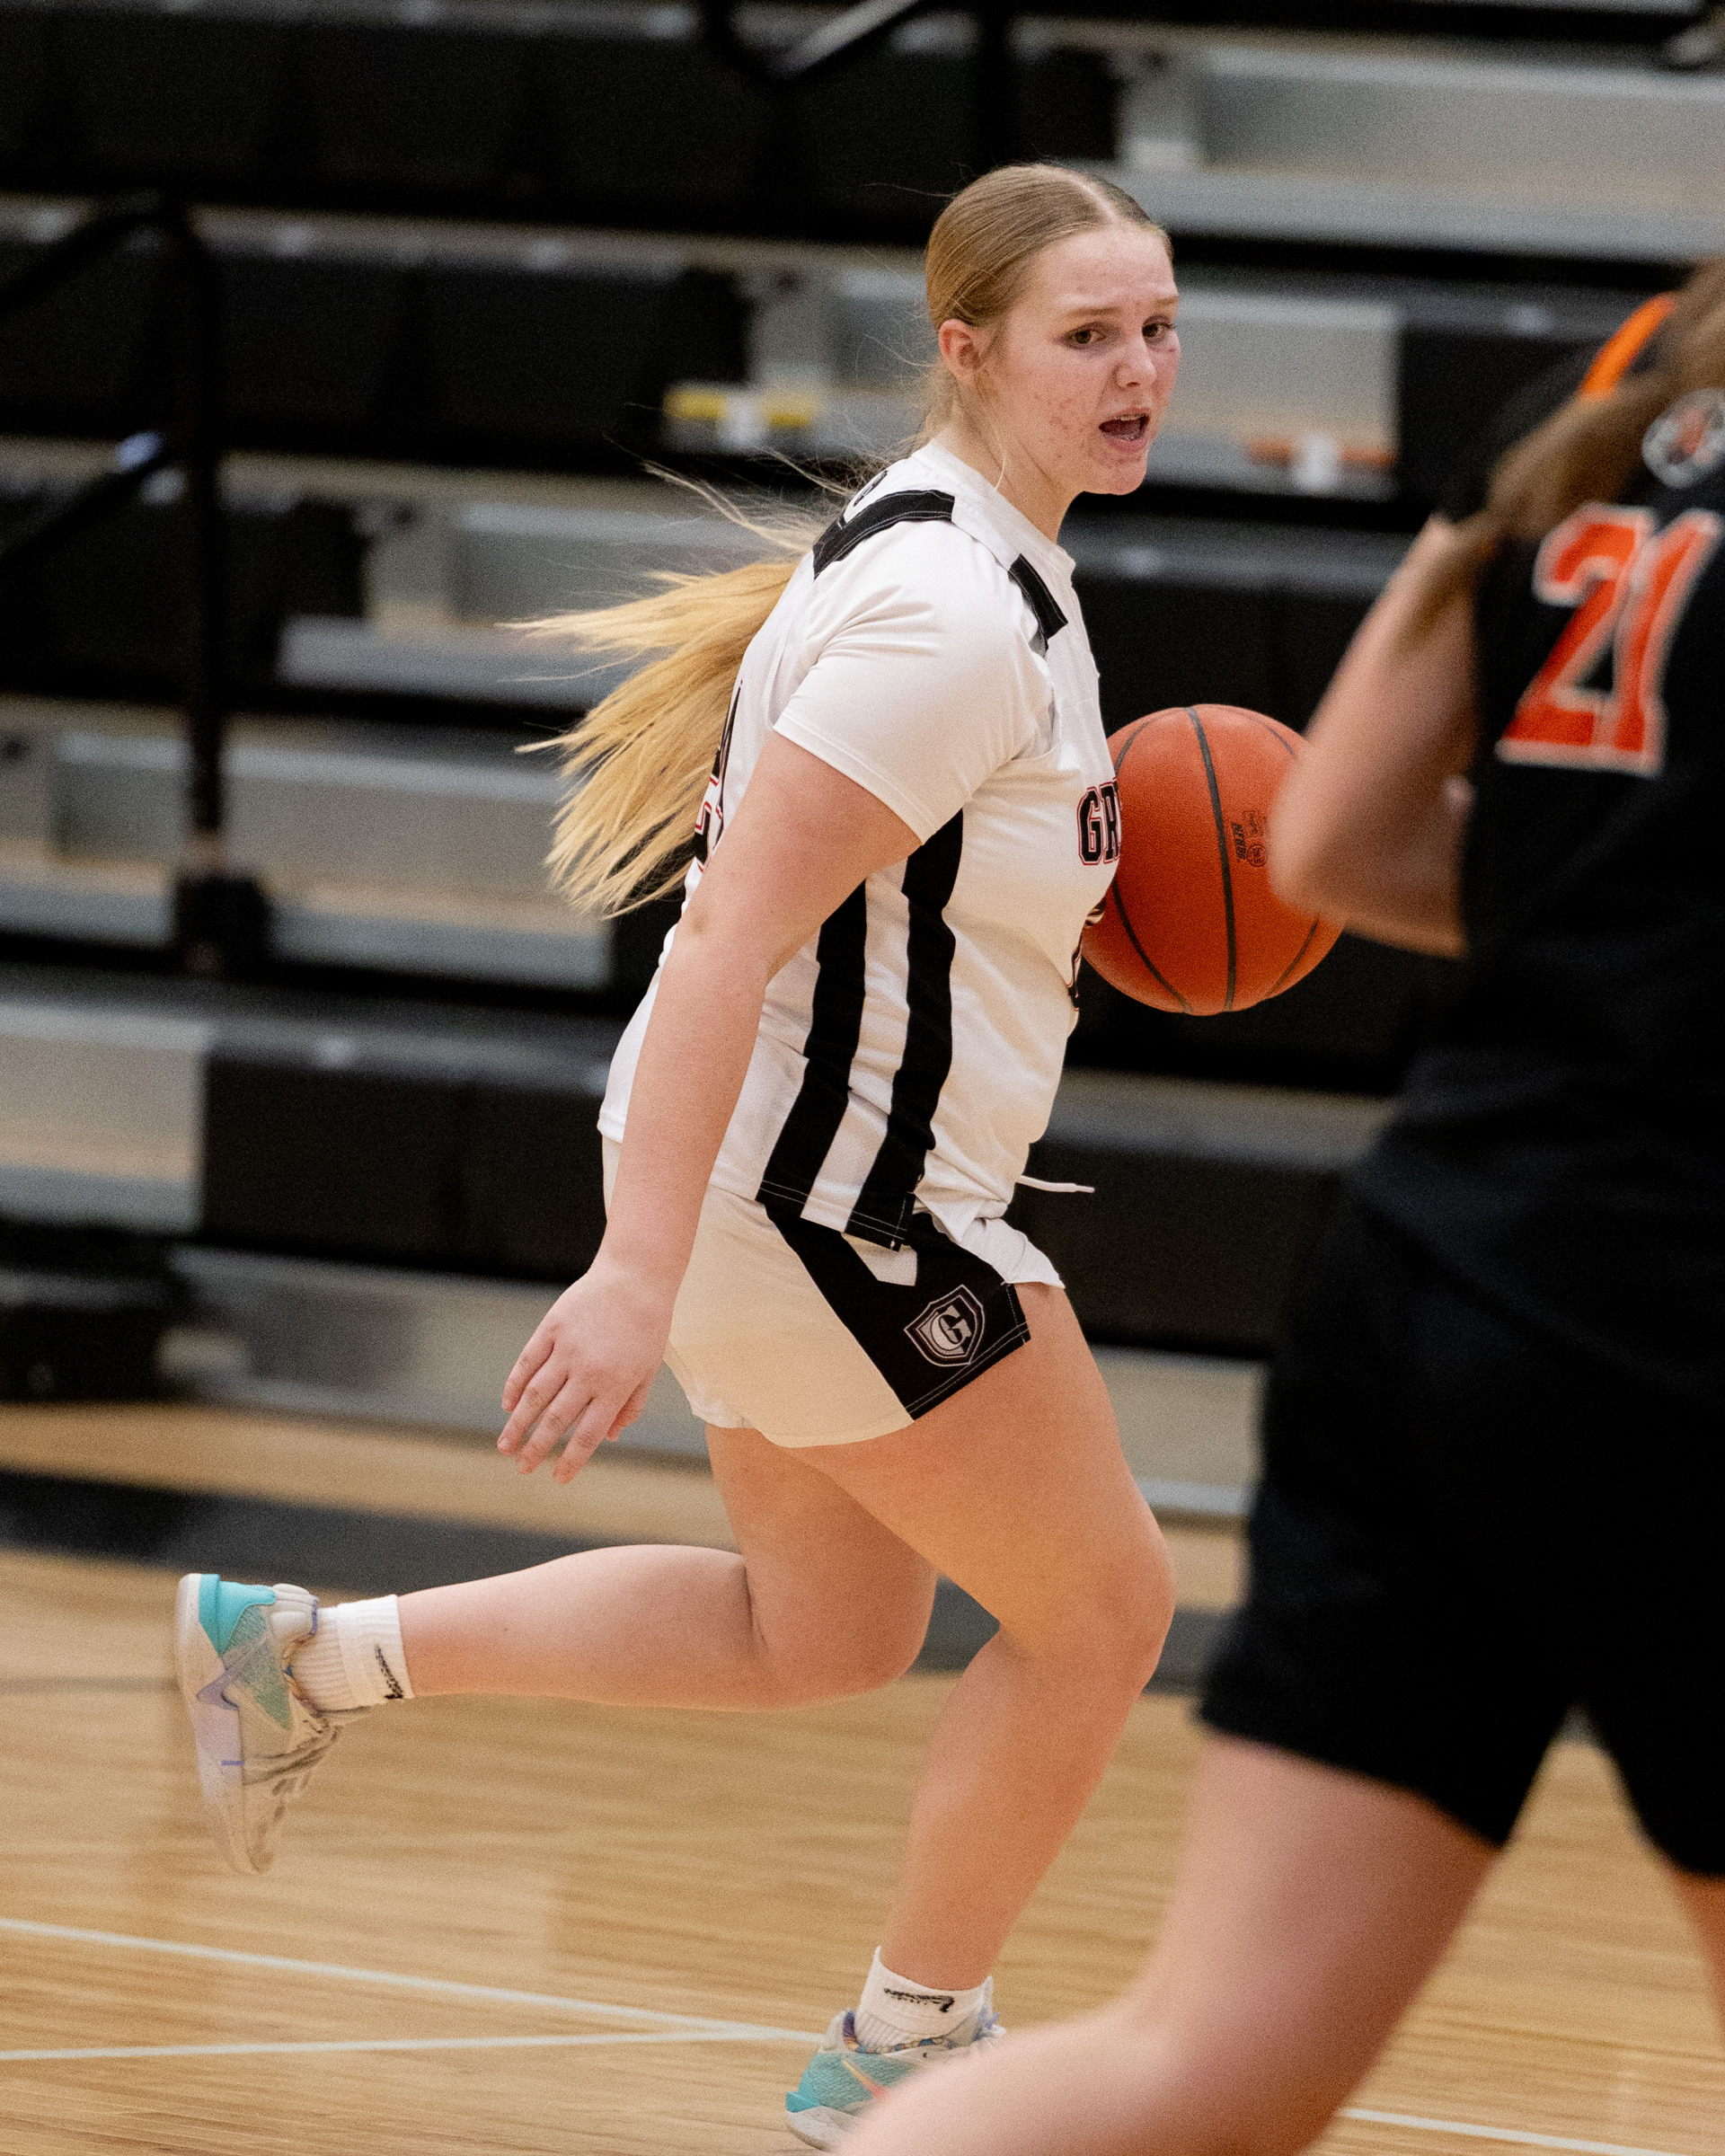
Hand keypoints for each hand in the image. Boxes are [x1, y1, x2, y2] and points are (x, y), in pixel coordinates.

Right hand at [498, 1257, 672, 1482]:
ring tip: (504, 1445)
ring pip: (534, 1395)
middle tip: (521, 1468)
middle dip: (536, 1449)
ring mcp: (567, 1348)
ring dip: (517, 1424)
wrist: (636, 1276)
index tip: (557, 1479)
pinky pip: (526, 1362)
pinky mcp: (551, 1328)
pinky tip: (507, 1405)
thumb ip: (630, 1406)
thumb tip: (608, 1438)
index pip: (588, 1434)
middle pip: (555, 1419)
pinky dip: (514, 1385)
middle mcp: (588, 1371)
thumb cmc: (648, 1326)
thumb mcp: (648, 1369)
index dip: (571, 1460)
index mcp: (616, 1385)